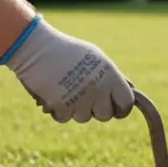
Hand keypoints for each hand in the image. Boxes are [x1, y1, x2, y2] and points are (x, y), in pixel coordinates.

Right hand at [0, 16, 135, 123]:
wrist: (36, 48)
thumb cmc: (67, 51)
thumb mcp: (96, 58)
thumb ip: (113, 76)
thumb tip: (131, 91)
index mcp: (110, 75)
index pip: (127, 102)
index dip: (122, 108)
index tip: (116, 109)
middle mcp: (98, 88)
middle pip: (106, 115)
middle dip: (97, 110)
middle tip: (85, 96)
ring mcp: (80, 99)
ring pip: (84, 118)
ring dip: (76, 109)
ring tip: (67, 89)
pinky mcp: (62, 107)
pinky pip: (65, 118)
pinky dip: (59, 110)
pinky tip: (54, 94)